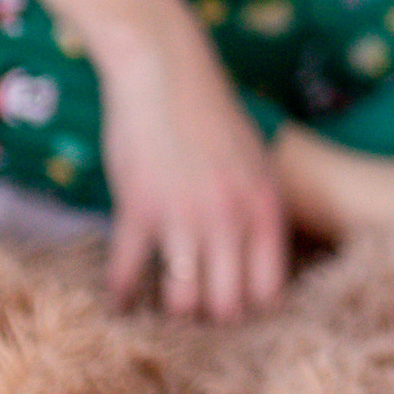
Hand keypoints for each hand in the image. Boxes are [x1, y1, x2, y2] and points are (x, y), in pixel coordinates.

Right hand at [99, 26, 288, 322]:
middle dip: (215, 320)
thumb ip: (260, 210)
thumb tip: (264, 260)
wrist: (165, 71)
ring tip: (165, 314)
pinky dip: (124, 296)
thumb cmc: (213, 116)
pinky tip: (122, 304)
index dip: (255, 311)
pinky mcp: (138, 211)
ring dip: (173, 314)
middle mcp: (230, 219)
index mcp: (265, 208)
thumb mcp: (256, 162)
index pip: (271, 289)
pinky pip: (129, 274)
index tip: (241, 315)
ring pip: (184, 302)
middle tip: (202, 322)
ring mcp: (184, 218)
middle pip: (228, 306)